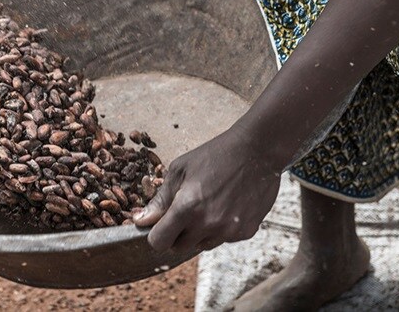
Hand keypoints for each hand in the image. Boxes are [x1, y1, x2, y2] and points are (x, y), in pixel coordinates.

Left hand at [133, 124, 281, 252]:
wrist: (257, 150)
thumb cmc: (215, 155)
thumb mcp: (180, 169)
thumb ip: (160, 199)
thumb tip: (141, 220)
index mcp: (187, 207)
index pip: (160, 242)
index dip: (157, 235)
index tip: (160, 225)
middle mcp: (208, 224)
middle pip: (180, 247)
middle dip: (178, 233)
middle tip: (186, 209)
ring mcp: (229, 230)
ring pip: (203, 245)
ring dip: (200, 231)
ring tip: (209, 203)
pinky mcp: (246, 232)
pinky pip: (224, 239)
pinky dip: (221, 228)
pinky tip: (227, 205)